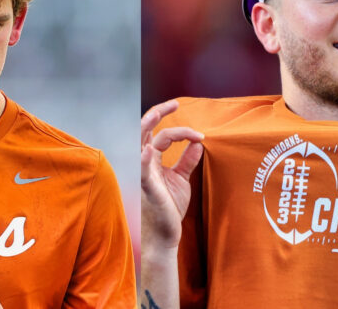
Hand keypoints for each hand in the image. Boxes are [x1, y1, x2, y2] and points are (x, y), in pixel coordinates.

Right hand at [141, 100, 203, 248]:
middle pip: (143, 130)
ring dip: (147, 126)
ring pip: (138, 143)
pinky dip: (142, 159)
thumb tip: (198, 143)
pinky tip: (148, 149)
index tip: (199, 133)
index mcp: (152, 160)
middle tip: (174, 104)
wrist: (166, 233)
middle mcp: (144, 163)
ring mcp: (142, 174)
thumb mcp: (182, 179)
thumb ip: (187, 160)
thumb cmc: (169, 207)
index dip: (179, 129)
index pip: (160, 135)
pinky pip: (140, 171)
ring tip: (158, 113)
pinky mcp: (146, 188)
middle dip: (156, 114)